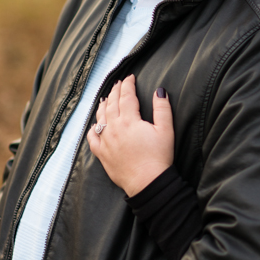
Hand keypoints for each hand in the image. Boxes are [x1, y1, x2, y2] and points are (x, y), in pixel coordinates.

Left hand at [87, 75, 174, 196]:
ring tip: (105, 98)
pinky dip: (93, 128)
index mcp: (129, 121)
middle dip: (115, 91)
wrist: (147, 183)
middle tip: (118, 83)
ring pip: (100, 118)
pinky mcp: (102, 154)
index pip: (126, 96)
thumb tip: (159, 91)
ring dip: (103, 106)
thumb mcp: (166, 130)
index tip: (130, 77)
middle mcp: (114, 129)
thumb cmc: (159, 157)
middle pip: (111, 104)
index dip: (128, 85)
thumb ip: (162, 108)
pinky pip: (92, 137)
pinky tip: (96, 125)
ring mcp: (105, 141)